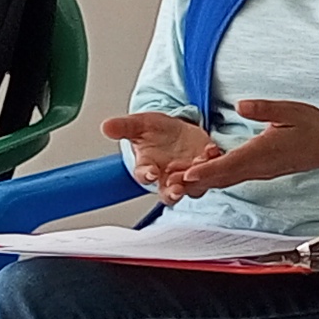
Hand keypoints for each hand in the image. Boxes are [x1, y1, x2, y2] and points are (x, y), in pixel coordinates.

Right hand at [102, 112, 222, 194]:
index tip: (150, 172)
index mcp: (148, 169)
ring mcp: (189, 175)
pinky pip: (212, 169)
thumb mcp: (139, 125)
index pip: (144, 177)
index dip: (146, 175)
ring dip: (195, 181)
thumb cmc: (155, 132)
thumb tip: (106, 126)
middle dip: (173, 192)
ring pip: (193, 187)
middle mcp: (168, 177)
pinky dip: (212, 160)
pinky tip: (211, 150)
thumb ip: (124, 127)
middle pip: (169, 193)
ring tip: (196, 168)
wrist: (177, 130)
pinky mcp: (206, 167)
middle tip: (177, 189)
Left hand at [165, 99, 318, 198]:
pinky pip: (233, 177)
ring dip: (202, 181)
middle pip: (221, 178)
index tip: (187, 174)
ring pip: (225, 180)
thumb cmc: (311, 127)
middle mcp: (258, 167)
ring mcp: (259, 171)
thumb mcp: (289, 110)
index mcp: (262, 152)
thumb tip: (241, 105)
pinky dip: (215, 177)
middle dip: (195, 181)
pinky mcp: (261, 171)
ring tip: (178, 180)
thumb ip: (264, 109)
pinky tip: (202, 174)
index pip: (229, 164)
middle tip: (170, 183)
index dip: (206, 169)